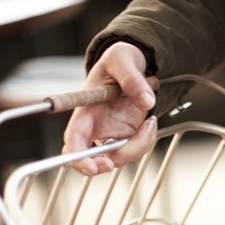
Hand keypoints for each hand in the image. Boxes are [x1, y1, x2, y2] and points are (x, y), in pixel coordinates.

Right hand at [62, 41, 157, 175]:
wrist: (136, 63)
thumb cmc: (120, 59)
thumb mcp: (123, 59)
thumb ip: (132, 78)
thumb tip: (146, 102)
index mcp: (86, 109)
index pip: (74, 137)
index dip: (77, 155)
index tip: (90, 165)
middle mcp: (96, 126)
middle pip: (91, 157)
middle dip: (102, 165)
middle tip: (112, 163)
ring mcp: (112, 133)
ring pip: (119, 157)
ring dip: (137, 146)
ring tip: (150, 121)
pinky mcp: (128, 136)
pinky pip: (136, 150)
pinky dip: (146, 141)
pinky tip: (150, 122)